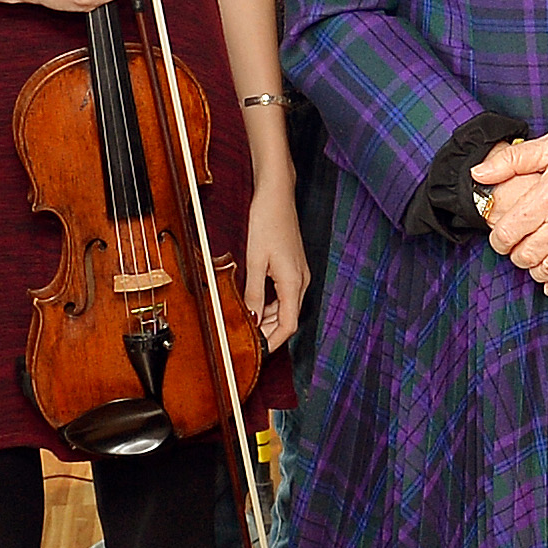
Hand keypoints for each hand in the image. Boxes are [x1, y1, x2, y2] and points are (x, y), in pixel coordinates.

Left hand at [243, 174, 308, 347]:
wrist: (277, 195)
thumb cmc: (267, 221)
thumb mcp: (255, 260)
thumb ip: (253, 292)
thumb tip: (250, 318)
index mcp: (294, 282)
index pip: (288, 325)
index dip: (273, 341)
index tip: (259, 352)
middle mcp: (301, 281)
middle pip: (287, 318)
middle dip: (268, 332)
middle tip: (246, 340)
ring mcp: (299, 274)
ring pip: (285, 307)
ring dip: (267, 318)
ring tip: (246, 323)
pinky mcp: (293, 267)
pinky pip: (284, 294)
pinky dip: (270, 303)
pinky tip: (254, 302)